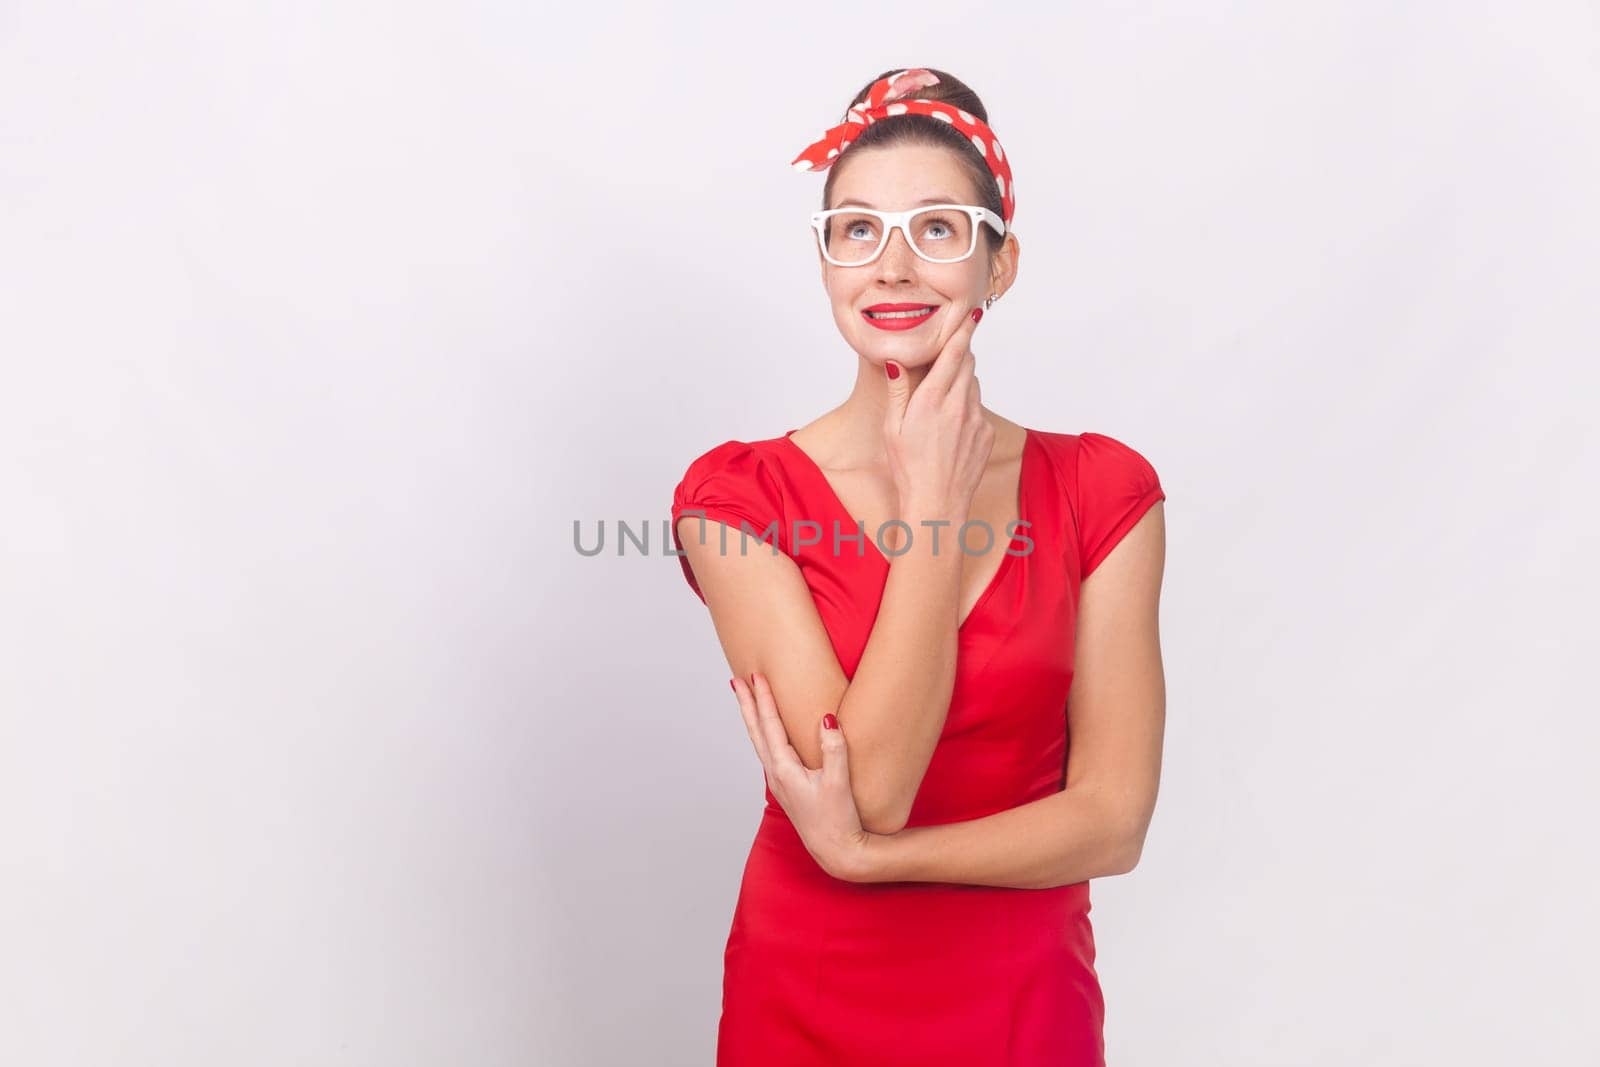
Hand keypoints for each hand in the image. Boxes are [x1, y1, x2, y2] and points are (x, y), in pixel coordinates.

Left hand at [730, 673, 872, 881]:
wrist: (838, 852)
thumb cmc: (839, 821)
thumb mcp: (838, 783)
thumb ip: (834, 749)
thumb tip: (826, 719)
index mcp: (784, 770)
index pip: (770, 726)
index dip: (763, 699)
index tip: (756, 676)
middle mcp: (776, 775)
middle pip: (756, 732)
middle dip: (747, 705)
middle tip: (737, 681)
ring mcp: (780, 783)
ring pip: (760, 742)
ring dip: (753, 719)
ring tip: (748, 701)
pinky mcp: (788, 788)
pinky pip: (770, 753)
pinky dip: (765, 735)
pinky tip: (769, 734)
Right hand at [881, 305, 995, 523]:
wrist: (936, 503)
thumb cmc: (908, 468)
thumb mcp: (892, 427)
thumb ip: (898, 390)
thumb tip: (895, 360)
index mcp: (931, 400)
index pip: (954, 353)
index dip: (964, 330)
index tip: (972, 314)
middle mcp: (958, 405)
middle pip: (968, 364)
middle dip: (959, 356)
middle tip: (945, 360)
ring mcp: (976, 420)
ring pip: (974, 386)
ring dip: (961, 384)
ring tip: (940, 406)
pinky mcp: (987, 434)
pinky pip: (979, 410)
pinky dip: (967, 409)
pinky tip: (950, 430)